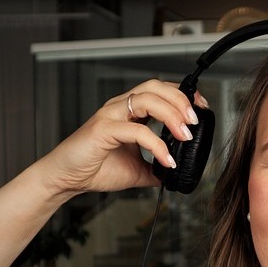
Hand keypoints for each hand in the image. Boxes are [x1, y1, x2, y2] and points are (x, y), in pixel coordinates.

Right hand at [39, 80, 204, 196]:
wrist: (66, 179)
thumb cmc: (94, 168)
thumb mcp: (136, 169)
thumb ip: (156, 167)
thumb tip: (176, 173)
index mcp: (128, 112)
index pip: (159, 91)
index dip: (182, 95)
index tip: (201, 108)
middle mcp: (119, 107)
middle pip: (154, 87)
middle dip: (180, 99)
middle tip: (195, 119)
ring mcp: (110, 115)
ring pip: (145, 100)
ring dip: (171, 114)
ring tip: (185, 134)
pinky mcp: (102, 129)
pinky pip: (136, 130)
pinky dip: (156, 144)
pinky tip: (167, 159)